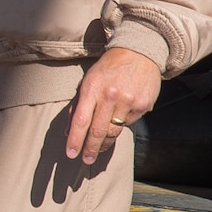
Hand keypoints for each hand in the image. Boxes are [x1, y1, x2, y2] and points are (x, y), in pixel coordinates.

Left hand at [67, 46, 161, 165]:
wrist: (139, 51)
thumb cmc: (108, 68)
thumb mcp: (88, 81)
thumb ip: (78, 105)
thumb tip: (69, 131)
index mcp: (92, 88)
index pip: (81, 121)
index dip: (75, 140)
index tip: (71, 154)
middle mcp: (110, 95)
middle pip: (98, 131)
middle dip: (90, 149)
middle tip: (86, 160)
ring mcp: (128, 101)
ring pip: (114, 131)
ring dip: (105, 143)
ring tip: (99, 148)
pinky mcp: (142, 105)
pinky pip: (128, 123)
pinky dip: (121, 125)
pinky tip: (120, 117)